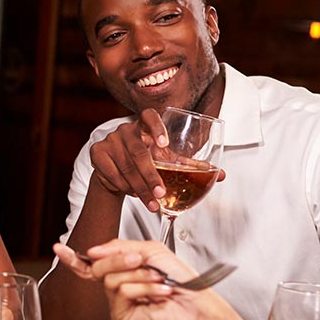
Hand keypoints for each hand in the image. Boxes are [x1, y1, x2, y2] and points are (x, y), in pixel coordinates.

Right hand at [53, 240, 213, 319]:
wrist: (197, 303)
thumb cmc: (181, 279)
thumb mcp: (150, 251)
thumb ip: (120, 247)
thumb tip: (93, 251)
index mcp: (122, 270)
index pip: (92, 264)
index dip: (74, 258)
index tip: (58, 248)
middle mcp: (118, 286)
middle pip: (98, 266)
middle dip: (119, 258)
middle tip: (140, 259)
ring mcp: (118, 302)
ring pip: (111, 278)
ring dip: (140, 275)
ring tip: (159, 280)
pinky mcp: (122, 316)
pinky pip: (121, 293)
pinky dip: (144, 288)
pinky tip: (159, 292)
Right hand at [88, 111, 226, 211]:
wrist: (116, 172)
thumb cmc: (147, 163)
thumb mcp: (167, 162)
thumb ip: (190, 167)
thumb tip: (223, 176)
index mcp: (145, 125)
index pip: (149, 116)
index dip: (156, 128)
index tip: (165, 144)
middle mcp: (126, 129)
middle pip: (138, 152)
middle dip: (151, 175)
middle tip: (161, 192)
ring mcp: (110, 140)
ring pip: (126, 167)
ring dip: (139, 188)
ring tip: (152, 203)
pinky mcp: (97, 153)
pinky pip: (111, 173)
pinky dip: (124, 187)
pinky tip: (133, 194)